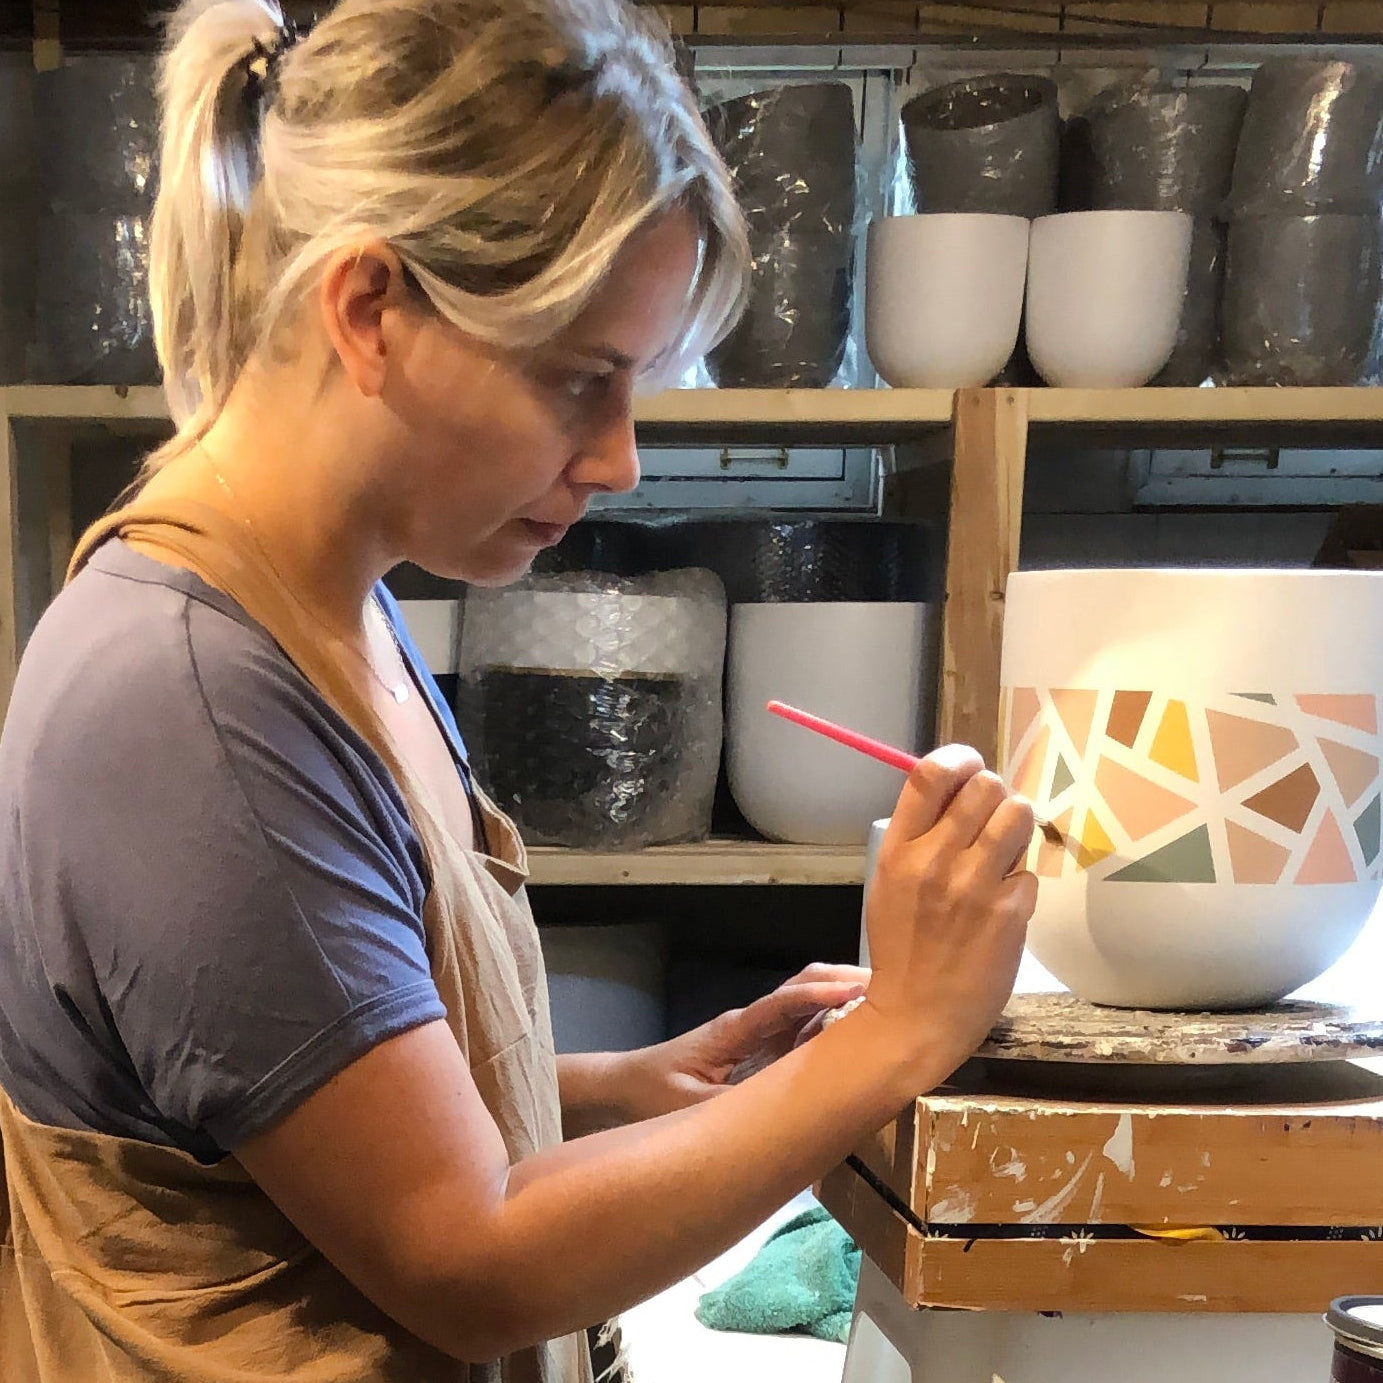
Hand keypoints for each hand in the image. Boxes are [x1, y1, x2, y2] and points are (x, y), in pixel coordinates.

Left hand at [615, 964, 869, 1121]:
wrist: (623, 1087)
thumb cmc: (651, 1094)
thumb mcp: (688, 1108)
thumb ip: (732, 1109)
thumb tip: (780, 1119)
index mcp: (735, 1030)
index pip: (783, 1004)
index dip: (820, 995)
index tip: (859, 991)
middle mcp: (751, 1023)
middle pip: (803, 990)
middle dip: (844, 984)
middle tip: (893, 990)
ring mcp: (758, 1033)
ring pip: (807, 1006)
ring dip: (844, 1001)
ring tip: (890, 1006)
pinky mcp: (761, 1048)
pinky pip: (802, 1030)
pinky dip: (833, 1024)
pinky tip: (861, 1034)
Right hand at [864, 743, 1036, 1080]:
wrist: (918, 1017)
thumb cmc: (902, 949)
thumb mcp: (889, 884)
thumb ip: (919, 838)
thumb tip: (959, 791)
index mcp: (898, 851)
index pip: (930, 774)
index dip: (959, 757)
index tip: (969, 766)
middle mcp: (935, 860)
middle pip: (985, 786)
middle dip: (994, 795)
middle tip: (989, 820)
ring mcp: (975, 886)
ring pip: (1018, 815)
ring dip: (1016, 828)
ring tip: (1002, 854)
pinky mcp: (1010, 912)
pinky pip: (1030, 870)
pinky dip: (1020, 883)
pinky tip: (1002, 905)